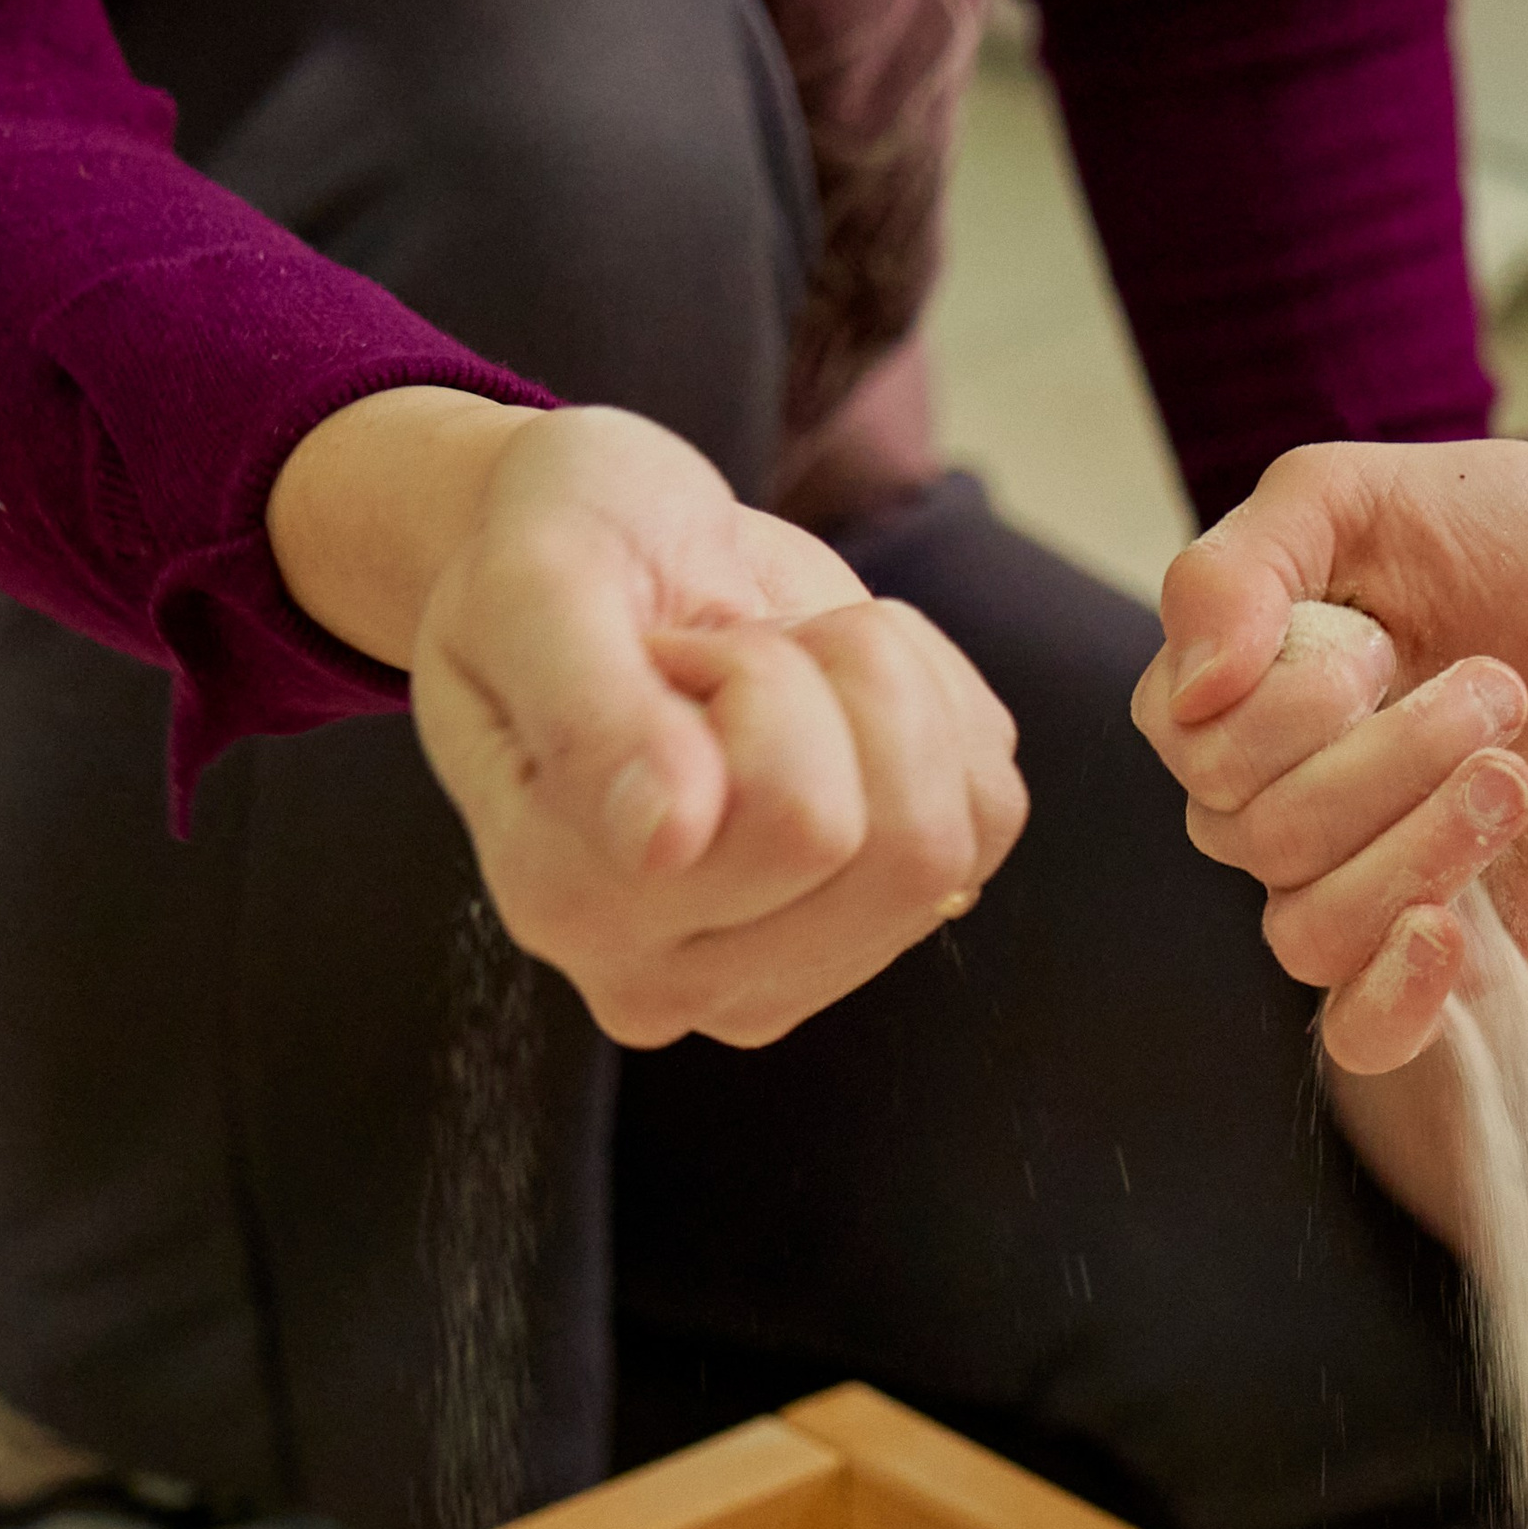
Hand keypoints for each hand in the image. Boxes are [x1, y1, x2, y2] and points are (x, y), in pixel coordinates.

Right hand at [273, 395, 1024, 1045]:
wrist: (612, 554)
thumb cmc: (552, 551)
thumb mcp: (537, 582)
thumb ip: (590, 714)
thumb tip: (664, 840)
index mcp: (569, 904)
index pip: (797, 822)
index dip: (759, 682)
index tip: (663, 650)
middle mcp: (677, 977)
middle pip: (896, 848)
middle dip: (830, 686)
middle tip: (723, 651)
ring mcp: (793, 966)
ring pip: (955, 839)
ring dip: (885, 696)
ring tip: (778, 668)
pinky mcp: (882, 921)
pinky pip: (990, 809)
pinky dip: (933, 708)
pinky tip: (830, 695)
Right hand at [1132, 440, 1527, 1069]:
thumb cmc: (1496, 530)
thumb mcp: (1348, 496)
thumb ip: (1237, 567)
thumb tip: (1195, 690)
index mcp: (1225, 712)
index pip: (1200, 759)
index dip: (1292, 712)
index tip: (1387, 637)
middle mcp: (1269, 812)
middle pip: (1264, 841)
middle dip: (1390, 758)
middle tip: (1499, 686)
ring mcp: (1354, 886)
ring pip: (1311, 930)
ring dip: (1419, 847)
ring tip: (1513, 772)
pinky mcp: (1444, 949)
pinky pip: (1364, 1033)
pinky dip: (1390, 1001)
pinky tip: (1445, 934)